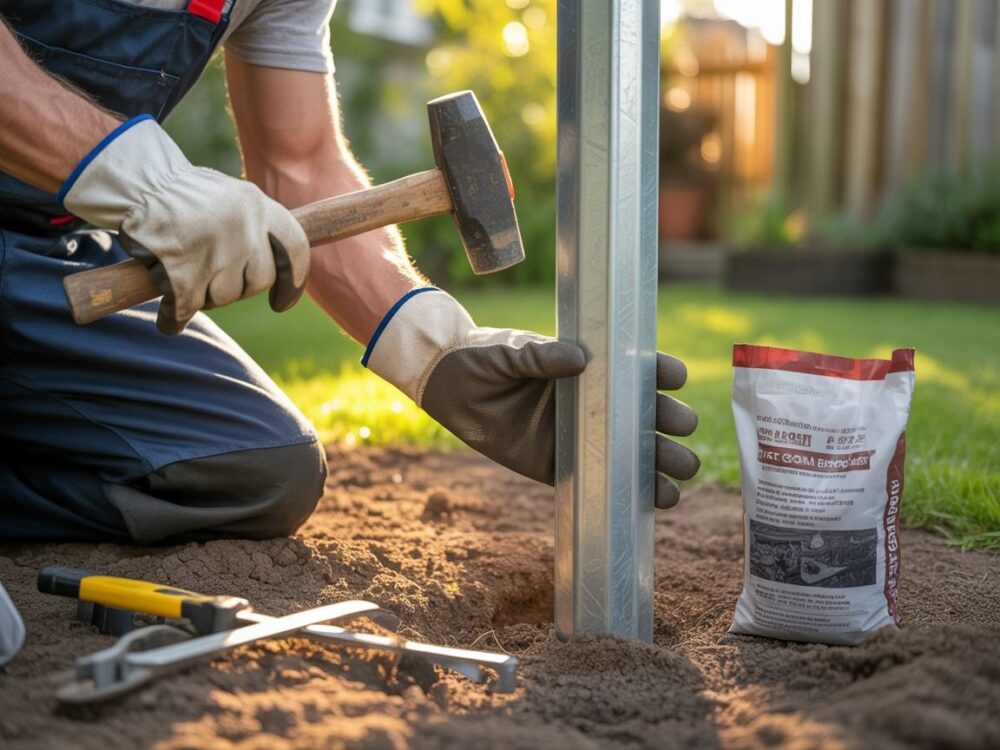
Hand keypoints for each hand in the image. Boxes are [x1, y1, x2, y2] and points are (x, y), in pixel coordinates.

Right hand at [61, 116, 308, 333]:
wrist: (134, 184)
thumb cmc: (182, 197)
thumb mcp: (229, 198)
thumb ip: (255, 228)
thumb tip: (280, 270)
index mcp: (258, 203)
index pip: (296, 249)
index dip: (294, 282)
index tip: (281, 304)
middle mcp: (242, 225)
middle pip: (259, 281)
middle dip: (238, 289)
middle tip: (211, 280)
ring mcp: (213, 248)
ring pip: (223, 297)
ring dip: (203, 297)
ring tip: (182, 278)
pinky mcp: (181, 268)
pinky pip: (187, 308)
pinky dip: (175, 318)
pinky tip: (169, 318)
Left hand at [364, 289, 699, 505]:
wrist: (447, 386)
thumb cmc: (481, 358)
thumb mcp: (509, 351)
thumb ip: (539, 355)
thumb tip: (578, 359)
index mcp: (589, 367)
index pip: (635, 368)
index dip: (660, 372)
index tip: (672, 377)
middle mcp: (593, 402)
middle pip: (645, 413)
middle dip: (669, 421)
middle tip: (679, 427)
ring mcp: (580, 435)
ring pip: (633, 451)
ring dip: (661, 463)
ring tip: (680, 474)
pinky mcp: (558, 464)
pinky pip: (600, 480)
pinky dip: (629, 492)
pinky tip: (655, 501)